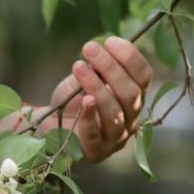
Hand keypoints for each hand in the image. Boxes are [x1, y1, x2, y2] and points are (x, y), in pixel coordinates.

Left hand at [38, 36, 152, 163]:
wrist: (50, 127)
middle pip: (130, 93)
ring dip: (96, 86)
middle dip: (110, 67)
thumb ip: (95, 68)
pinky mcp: (96, 152)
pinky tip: (85, 100)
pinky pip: (95, 135)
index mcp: (134, 98)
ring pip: (115, 112)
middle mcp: (132, 119)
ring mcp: (116, 138)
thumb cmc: (72, 101)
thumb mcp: (84, 79)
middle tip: (89, 48)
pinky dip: (90, 116)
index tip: (109, 41)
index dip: (130, 57)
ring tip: (78, 67)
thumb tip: (100, 51)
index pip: (143, 76)